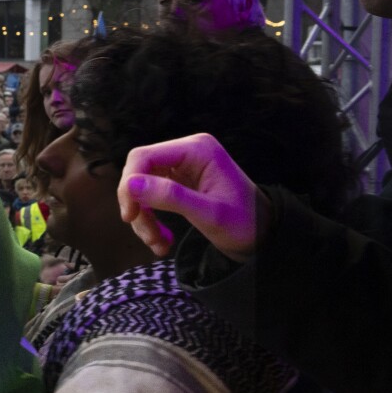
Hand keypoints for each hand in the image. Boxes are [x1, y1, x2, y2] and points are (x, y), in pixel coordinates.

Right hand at [118, 133, 268, 261]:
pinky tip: (163, 240)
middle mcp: (186, 151)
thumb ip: (171, 197)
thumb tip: (130, 185)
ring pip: (140, 188)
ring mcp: (181, 166)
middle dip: (137, 206)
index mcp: (197, 149)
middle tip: (147, 236)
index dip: (129, 185)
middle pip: (138, 172)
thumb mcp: (209, 213)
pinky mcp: (178, 182)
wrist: (261, 234)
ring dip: (144, 219)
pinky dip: (150, 220)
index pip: (144, 157)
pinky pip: (150, 198)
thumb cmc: (243, 222)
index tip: (130, 216)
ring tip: (159, 244)